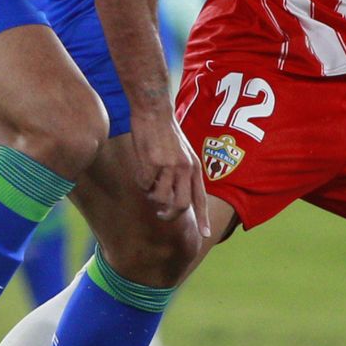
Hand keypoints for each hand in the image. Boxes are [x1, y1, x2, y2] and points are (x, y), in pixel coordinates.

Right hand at [131, 110, 211, 236]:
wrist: (154, 111)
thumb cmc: (166, 131)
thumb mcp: (183, 151)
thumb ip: (184, 172)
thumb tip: (177, 195)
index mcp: (194, 167)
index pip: (200, 198)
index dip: (203, 218)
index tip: (205, 235)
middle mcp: (184, 169)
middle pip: (180, 206)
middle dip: (169, 215)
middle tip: (161, 214)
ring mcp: (168, 167)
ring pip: (159, 198)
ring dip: (151, 196)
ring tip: (149, 182)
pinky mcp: (151, 164)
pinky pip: (144, 185)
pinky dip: (140, 182)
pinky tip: (141, 168)